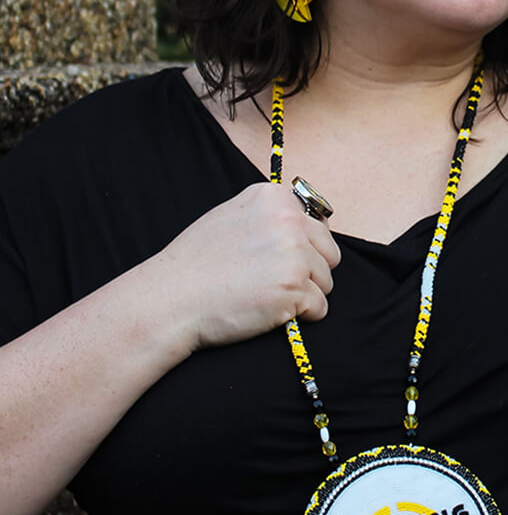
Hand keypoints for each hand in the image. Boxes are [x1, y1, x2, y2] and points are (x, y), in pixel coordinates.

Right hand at [150, 183, 340, 352]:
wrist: (171, 298)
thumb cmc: (196, 262)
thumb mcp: (232, 216)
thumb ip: (270, 215)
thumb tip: (307, 223)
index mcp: (275, 197)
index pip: (318, 224)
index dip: (303, 248)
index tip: (277, 260)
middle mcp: (289, 220)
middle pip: (329, 253)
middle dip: (310, 272)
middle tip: (274, 282)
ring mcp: (294, 253)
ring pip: (326, 281)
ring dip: (305, 295)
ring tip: (266, 295)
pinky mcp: (295, 287)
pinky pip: (320, 308)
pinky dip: (301, 317)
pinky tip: (270, 311)